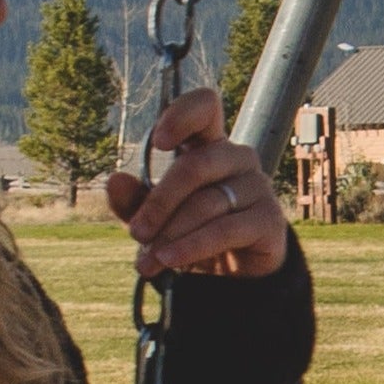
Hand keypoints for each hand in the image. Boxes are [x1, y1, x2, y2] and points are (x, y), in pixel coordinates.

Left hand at [103, 85, 289, 279]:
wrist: (234, 275)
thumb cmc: (193, 232)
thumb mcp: (157, 218)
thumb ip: (135, 201)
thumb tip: (115, 182)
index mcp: (209, 145)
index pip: (205, 108)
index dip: (183, 115)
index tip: (159, 142)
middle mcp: (237, 158)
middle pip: (194, 166)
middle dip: (159, 203)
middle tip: (137, 234)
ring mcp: (257, 186)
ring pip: (207, 203)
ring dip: (171, 234)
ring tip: (149, 260)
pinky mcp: (268, 219)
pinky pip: (225, 230)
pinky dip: (193, 247)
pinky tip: (172, 260)